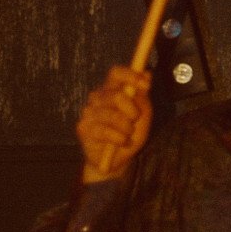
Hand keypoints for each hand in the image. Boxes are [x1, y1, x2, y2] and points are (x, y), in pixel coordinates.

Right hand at [77, 66, 151, 182]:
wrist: (119, 159)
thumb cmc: (130, 133)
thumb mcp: (143, 114)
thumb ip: (142, 94)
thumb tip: (147, 73)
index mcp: (111, 89)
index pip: (116, 73)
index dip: (130, 76)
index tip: (146, 86)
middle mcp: (97, 97)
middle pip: (116, 95)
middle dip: (132, 110)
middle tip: (135, 120)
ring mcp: (88, 112)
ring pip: (112, 115)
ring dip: (126, 128)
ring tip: (128, 135)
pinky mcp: (83, 128)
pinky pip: (105, 131)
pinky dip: (119, 139)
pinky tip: (122, 142)